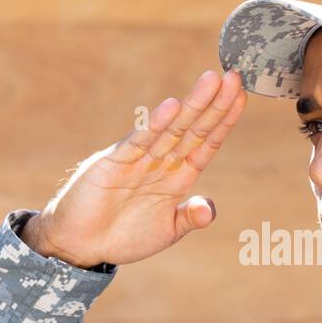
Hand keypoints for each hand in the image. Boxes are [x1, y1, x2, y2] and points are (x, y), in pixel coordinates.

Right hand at [22, 69, 247, 267]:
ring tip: (212, 80)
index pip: (205, 143)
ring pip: (170, 129)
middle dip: (214, 104)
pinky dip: (154, 126)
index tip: (241, 96)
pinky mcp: (113, 163)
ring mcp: (137, 160)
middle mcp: (159, 162)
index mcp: (176, 177)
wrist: (80, 245)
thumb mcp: (166, 231)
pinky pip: (138, 142)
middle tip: (234, 77)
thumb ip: (189, 219)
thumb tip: (208, 209)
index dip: (223, 121)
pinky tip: (171, 107)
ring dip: (192, 105)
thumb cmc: (123, 236)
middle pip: (192, 129)